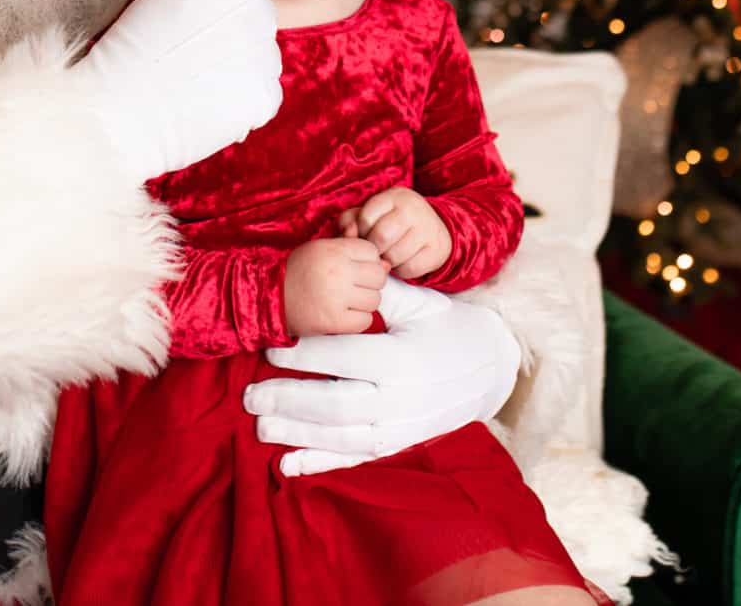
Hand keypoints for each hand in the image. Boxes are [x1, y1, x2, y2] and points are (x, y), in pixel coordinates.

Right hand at [75, 0, 332, 187]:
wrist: (120, 113)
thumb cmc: (130, 51)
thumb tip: (233, 7)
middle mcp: (256, 12)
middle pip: (256, 17)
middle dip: (232, 30)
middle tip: (189, 51)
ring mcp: (265, 57)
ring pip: (260, 56)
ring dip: (235, 65)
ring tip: (191, 81)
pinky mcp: (264, 98)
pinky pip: (262, 92)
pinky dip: (240, 99)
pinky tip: (206, 104)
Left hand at [243, 279, 521, 476]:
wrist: (491, 368)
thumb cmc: (449, 327)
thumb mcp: (422, 304)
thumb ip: (382, 293)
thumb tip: (345, 275)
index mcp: (401, 358)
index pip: (341, 358)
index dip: (302, 355)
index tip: (269, 349)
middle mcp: (399, 399)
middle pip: (331, 403)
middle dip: (286, 399)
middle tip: (249, 394)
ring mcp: (399, 428)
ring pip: (338, 435)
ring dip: (295, 432)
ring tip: (259, 424)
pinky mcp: (398, 444)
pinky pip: (354, 459)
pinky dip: (320, 463)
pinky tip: (287, 465)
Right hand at [282, 238, 386, 337]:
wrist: (268, 299)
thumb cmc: (296, 271)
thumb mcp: (319, 250)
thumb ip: (350, 249)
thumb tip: (385, 262)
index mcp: (333, 250)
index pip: (372, 252)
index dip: (366, 261)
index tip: (354, 268)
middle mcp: (337, 271)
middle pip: (378, 276)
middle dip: (370, 282)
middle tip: (353, 287)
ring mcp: (337, 297)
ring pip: (375, 299)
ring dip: (365, 302)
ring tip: (346, 301)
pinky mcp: (334, 321)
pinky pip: (365, 320)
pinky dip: (358, 320)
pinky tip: (343, 315)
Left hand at [337, 188, 451, 279]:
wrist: (433, 229)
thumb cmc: (391, 222)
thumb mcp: (371, 214)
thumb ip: (351, 221)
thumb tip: (349, 233)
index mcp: (394, 196)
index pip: (365, 219)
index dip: (361, 232)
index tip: (367, 234)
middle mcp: (413, 208)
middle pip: (381, 237)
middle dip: (375, 248)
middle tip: (379, 248)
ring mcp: (427, 228)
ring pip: (394, 256)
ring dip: (387, 261)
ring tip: (390, 254)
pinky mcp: (437, 249)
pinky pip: (410, 269)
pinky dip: (401, 270)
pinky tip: (403, 261)